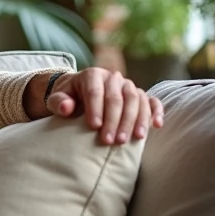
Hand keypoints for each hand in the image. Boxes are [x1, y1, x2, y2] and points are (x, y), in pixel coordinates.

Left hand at [47, 67, 163, 144]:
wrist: (80, 93)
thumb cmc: (68, 98)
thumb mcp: (58, 98)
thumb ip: (58, 102)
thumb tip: (67, 107)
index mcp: (92, 75)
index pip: (95, 91)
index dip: (95, 108)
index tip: (94, 127)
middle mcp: (113, 77)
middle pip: (117, 97)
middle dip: (114, 120)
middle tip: (110, 141)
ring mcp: (128, 86)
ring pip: (135, 99)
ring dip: (133, 120)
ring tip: (127, 140)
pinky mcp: (140, 95)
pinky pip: (152, 101)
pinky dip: (156, 112)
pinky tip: (156, 125)